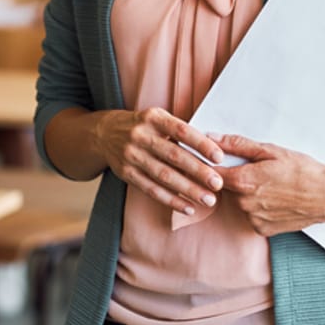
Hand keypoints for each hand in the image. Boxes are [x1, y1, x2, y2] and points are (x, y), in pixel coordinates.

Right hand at [93, 108, 225, 216]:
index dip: (201, 144)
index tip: (219, 157)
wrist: (105, 132)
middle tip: (218, 184)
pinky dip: (171, 200)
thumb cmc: (143, 126)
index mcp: (153, 118)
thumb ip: (180, 131)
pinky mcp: (126, 173)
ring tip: (208, 199)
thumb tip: (212, 151)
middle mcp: (140, 135)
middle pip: (174, 155)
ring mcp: (131, 155)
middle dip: (198, 171)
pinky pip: (151, 189)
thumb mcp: (158, 119)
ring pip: (164, 176)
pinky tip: (188, 207)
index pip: (181, 130)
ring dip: (188, 189)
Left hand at [215, 134, 324, 235]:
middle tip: (257, 170)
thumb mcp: (270, 151)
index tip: (217, 159)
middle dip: (236, 177)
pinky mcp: (262, 230)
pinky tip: (274, 199)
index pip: (211, 173)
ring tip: (270, 185)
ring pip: (239, 201)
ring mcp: (253, 219)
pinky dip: (257, 208)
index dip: (212, 165)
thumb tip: (212, 137)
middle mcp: (244, 203)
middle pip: (226, 187)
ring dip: (247, 193)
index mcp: (243, 181)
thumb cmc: (302, 170)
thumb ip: (237, 145)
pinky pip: (251, 215)